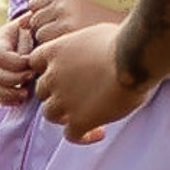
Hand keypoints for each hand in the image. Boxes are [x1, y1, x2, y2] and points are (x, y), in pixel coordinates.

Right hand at [0, 16, 34, 106]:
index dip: (16, 63)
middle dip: (14, 78)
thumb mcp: (35, 26)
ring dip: (10, 92)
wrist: (36, 40)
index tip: (33, 65)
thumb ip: (32, 26)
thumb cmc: (38, 31)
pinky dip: (6, 99)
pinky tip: (21, 99)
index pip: (1, 55)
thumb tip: (29, 21)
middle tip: (31, 78)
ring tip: (26, 93)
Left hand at [25, 0, 119, 46]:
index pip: (35, 3)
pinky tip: (72, 51)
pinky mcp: (66, 38)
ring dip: (50, 44)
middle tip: (70, 35)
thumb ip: (48, 12)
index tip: (63, 20)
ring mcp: (64, 20)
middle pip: (34, 21)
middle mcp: (63, 3)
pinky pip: (44, 49)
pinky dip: (53, 53)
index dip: (45, 15)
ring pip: (38, 37)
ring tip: (74, 43)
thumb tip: (22, 22)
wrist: (128, 43)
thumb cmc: (98, 31)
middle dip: (46, 30)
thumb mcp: (75, 10)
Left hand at [30, 22, 149, 143]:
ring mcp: (62, 100)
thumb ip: (82, 45)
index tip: (65, 73)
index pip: (35, 62)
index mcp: (54, 52)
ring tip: (89, 114)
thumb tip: (91, 49)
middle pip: (43, 90)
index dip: (48, 69)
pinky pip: (72, 135)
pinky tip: (100, 133)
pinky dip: (83, 136)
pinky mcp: (78, 120)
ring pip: (50, 114)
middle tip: (81, 95)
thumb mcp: (94, 33)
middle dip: (57, 93)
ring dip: (65, 115)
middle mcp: (52, 77)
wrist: (134, 58)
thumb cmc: (123, 40)